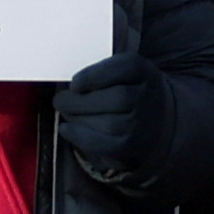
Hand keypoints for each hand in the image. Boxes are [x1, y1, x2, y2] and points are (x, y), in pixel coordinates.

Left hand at [56, 53, 171, 178]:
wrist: (153, 123)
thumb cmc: (127, 91)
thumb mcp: (123, 73)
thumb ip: (100, 72)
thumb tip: (69, 86)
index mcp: (146, 72)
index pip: (128, 68)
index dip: (97, 75)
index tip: (74, 83)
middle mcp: (150, 99)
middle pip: (118, 99)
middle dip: (81, 101)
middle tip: (60, 100)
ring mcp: (142, 125)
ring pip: (109, 123)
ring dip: (79, 118)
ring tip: (66, 112)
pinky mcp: (131, 146)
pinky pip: (105, 144)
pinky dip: (80, 136)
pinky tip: (66, 128)